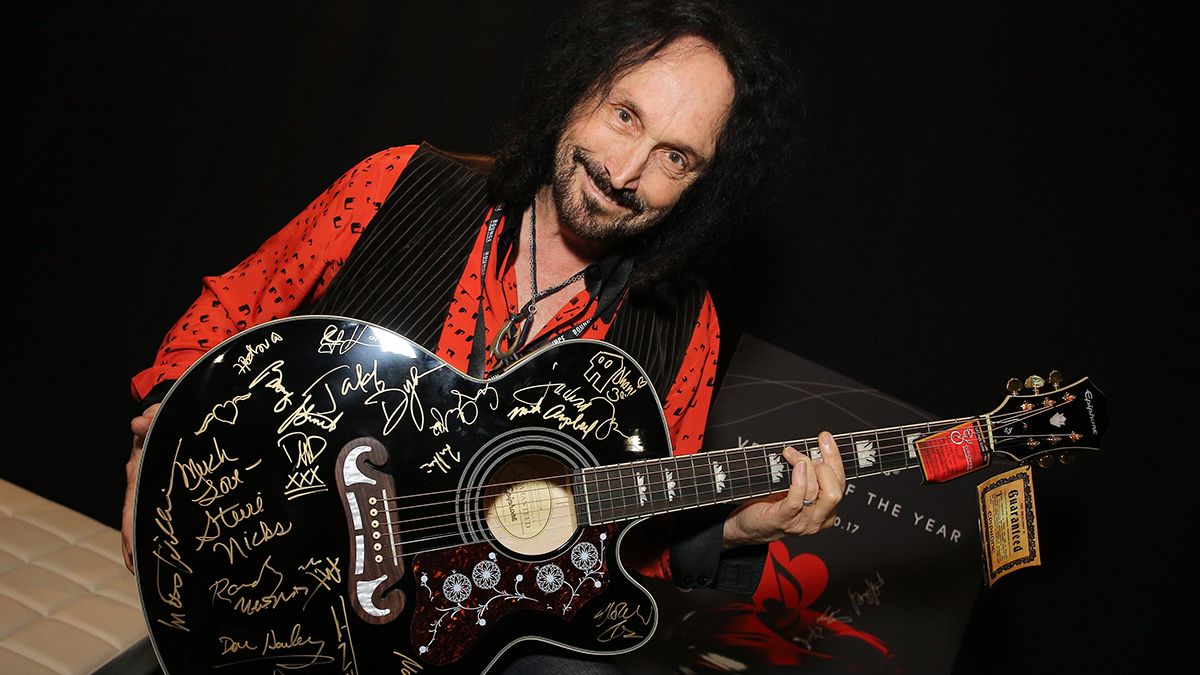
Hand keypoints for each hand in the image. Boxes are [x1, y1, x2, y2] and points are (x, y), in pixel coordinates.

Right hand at [122, 403, 159, 573]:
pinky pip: (157, 514)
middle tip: (145, 575)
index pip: (131, 508)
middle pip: (133, 524)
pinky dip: (157, 532)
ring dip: (145, 546)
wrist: (168, 416)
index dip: (131, 532)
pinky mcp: (161, 490)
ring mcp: (149, 490)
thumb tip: (137, 424)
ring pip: (143, 522)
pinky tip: (169, 548)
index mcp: (137, 473)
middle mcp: (139, 486)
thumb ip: (152, 419)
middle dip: (136, 549)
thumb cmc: (164, 418)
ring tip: (154, 572)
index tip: (134, 554)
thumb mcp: (160, 416)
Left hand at [723, 431, 844, 546]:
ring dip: (805, 464)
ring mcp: (800, 522)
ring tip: (791, 453)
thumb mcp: (795, 490)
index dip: (835, 458)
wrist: (746, 527)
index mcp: (825, 512)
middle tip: (814, 447)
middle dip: (828, 462)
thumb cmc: (769, 506)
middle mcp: (817, 520)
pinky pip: (796, 499)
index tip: (826, 440)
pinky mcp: (782, 519)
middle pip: (835, 490)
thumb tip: (812, 450)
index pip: (840, 484)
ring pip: (816, 491)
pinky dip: (798, 480)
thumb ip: (807, 476)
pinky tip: (795, 466)